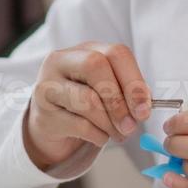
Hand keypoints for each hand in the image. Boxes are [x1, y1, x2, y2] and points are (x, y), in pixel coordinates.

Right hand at [22, 42, 151, 170]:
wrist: (51, 122)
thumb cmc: (84, 101)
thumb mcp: (106, 88)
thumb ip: (126, 90)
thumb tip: (143, 106)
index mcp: (85, 49)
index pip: (115, 52)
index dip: (134, 81)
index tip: (144, 109)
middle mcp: (61, 60)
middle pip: (96, 66)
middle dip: (119, 100)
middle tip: (131, 125)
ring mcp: (48, 84)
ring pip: (87, 100)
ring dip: (110, 123)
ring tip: (118, 134)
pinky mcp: (43, 112)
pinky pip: (79, 125)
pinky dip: (98, 136)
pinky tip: (101, 138)